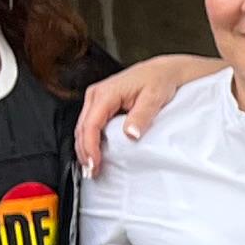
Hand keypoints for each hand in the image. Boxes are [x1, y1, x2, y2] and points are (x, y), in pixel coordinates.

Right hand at [73, 53, 226, 173]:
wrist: (163, 71)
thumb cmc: (158, 81)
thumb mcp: (154, 98)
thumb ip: (141, 116)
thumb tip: (130, 134)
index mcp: (105, 93)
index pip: (90, 124)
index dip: (90, 146)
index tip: (94, 163)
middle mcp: (96, 94)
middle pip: (81, 128)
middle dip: (84, 152)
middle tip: (92, 172)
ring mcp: (96, 99)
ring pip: (82, 128)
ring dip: (85, 148)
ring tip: (92, 168)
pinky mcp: (100, 104)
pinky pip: (89, 125)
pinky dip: (89, 141)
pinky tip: (94, 154)